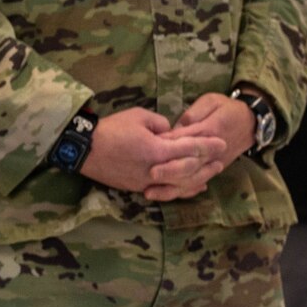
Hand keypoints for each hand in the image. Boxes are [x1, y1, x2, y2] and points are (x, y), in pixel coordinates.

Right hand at [80, 107, 227, 199]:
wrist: (85, 150)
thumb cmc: (112, 129)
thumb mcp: (138, 116)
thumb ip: (160, 124)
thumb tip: (170, 132)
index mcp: (156, 150)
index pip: (188, 148)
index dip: (207, 145)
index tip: (222, 143)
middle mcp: (154, 170)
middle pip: (188, 169)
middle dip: (206, 164)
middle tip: (222, 159)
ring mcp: (146, 182)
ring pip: (179, 184)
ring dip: (197, 179)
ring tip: (211, 174)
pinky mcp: (138, 188)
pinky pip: (166, 190)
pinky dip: (181, 189)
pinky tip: (192, 187)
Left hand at [154, 94, 255, 200]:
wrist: (251, 123)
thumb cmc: (228, 108)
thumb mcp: (212, 101)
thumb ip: (194, 114)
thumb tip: (176, 127)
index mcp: (210, 131)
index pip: (187, 139)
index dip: (169, 143)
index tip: (151, 147)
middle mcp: (211, 151)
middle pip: (188, 164)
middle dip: (169, 170)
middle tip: (150, 173)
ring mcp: (213, 163)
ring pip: (191, 179)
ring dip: (171, 187)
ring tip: (150, 192)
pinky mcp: (213, 169)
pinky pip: (197, 183)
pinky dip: (182, 191)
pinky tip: (166, 195)